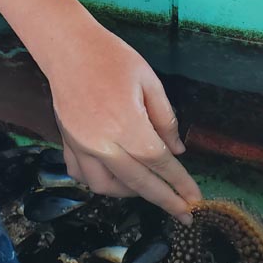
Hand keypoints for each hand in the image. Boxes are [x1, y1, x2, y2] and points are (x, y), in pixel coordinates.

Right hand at [49, 14, 201, 223]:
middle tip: (184, 214)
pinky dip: (100, 182)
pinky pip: (82, 175)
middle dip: (164, 201)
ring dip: (130, 193)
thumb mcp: (149, 81)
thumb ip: (165, 119)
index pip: (159, 162)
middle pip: (138, 182)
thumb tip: (177, 151)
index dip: (179, 182)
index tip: (195, 199)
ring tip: (148, 187)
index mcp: (126, 124)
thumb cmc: (112, 58)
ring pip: (106, 187)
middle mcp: (101, 142)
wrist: (68, 48)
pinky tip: (114, 176)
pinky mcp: (66, 143)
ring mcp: (80, 146)